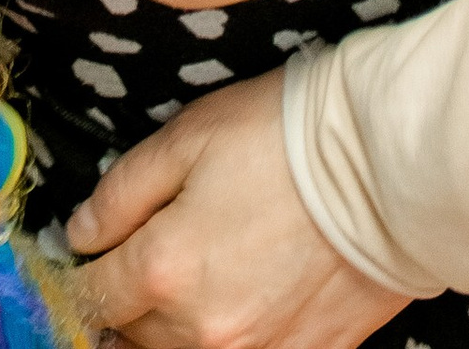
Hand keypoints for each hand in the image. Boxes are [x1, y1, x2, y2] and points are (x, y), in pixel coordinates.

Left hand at [69, 74, 402, 348]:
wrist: (389, 166)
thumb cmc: (285, 138)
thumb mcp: (185, 138)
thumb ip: (120, 193)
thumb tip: (79, 233)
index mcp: (164, 271)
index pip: (92, 295)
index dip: (84, 270)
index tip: (89, 251)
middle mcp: (204, 331)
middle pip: (134, 335)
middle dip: (130, 298)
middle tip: (146, 251)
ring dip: (174, 325)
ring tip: (196, 272)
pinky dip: (232, 335)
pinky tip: (245, 294)